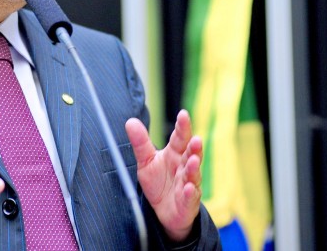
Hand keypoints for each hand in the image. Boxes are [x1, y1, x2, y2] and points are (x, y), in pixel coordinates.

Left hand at [125, 109, 202, 241]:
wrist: (164, 210)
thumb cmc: (158, 181)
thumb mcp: (146, 161)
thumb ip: (140, 142)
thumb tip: (130, 121)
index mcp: (175, 154)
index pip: (179, 138)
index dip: (182, 127)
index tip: (183, 114)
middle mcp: (184, 167)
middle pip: (190, 155)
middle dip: (194, 147)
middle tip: (196, 139)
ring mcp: (188, 184)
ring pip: (193, 174)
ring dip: (194, 168)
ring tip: (193, 160)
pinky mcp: (188, 202)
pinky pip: (190, 197)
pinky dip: (190, 192)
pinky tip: (189, 188)